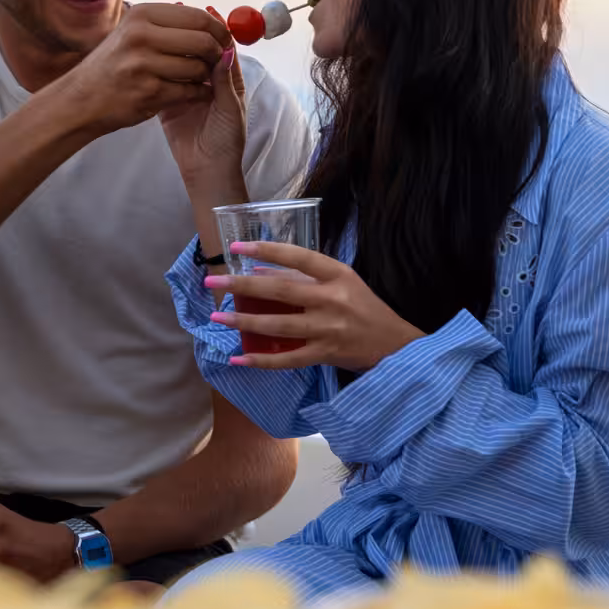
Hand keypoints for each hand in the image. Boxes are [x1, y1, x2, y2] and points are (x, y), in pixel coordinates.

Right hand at [51, 3, 227, 136]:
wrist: (81, 100)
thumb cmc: (112, 66)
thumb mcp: (133, 34)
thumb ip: (169, 26)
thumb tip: (212, 19)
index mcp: (143, 15)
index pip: (198, 16)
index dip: (218, 30)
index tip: (224, 40)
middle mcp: (142, 35)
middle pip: (204, 40)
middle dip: (217, 53)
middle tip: (218, 61)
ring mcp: (144, 65)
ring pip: (199, 67)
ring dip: (205, 76)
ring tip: (197, 78)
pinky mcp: (148, 92)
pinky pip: (190, 91)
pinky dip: (197, 94)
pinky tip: (191, 93)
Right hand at [159, 10, 246, 190]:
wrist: (206, 171)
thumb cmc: (226, 142)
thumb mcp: (230, 109)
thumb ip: (225, 82)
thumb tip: (225, 50)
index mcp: (228, 82)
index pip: (223, 49)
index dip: (215, 31)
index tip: (206, 13)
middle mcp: (208, 83)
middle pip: (200, 53)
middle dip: (191, 36)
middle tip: (178, 16)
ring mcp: (187, 91)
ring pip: (182, 64)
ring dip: (174, 49)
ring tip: (162, 30)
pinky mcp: (169, 103)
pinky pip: (165, 81)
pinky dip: (160, 68)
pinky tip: (150, 53)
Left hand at [203, 241, 424, 371]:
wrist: (395, 343)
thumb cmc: (365, 307)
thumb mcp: (343, 281)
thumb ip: (307, 276)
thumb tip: (260, 273)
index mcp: (338, 275)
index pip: (298, 257)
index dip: (266, 251)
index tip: (237, 248)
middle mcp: (333, 300)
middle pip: (281, 291)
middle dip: (242, 286)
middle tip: (213, 281)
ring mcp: (328, 329)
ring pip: (279, 325)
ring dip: (244, 322)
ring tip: (217, 318)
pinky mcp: (325, 355)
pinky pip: (288, 359)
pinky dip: (262, 360)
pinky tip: (239, 360)